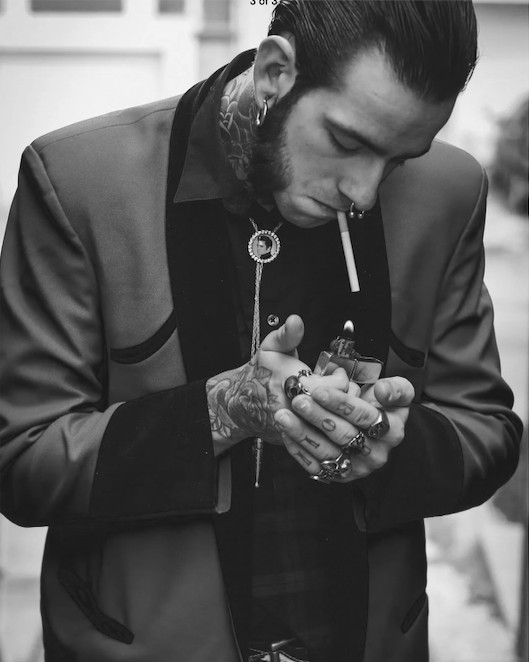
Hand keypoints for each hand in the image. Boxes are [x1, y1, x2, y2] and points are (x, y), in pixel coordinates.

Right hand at [207, 315, 342, 450]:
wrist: (239, 403)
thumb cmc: (258, 374)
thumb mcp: (271, 348)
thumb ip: (287, 335)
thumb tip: (295, 321)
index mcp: (293, 384)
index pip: (336, 387)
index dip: (340, 378)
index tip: (335, 372)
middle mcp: (295, 409)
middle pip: (337, 407)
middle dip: (340, 396)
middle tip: (335, 386)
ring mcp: (296, 427)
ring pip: (332, 424)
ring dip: (336, 411)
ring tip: (329, 399)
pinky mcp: (295, 440)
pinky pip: (321, 436)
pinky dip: (325, 426)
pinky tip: (321, 414)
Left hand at [275, 374, 413, 481]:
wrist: (371, 426)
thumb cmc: (381, 404)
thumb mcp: (399, 391)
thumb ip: (396, 388)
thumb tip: (383, 391)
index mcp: (392, 431)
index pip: (365, 417)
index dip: (341, 403)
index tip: (319, 391)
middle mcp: (376, 454)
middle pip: (344, 435)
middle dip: (318, 417)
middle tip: (297, 401)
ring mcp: (357, 468)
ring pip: (327, 452)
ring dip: (302, 433)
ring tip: (283, 416)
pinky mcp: (339, 476)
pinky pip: (315, 466)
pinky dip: (298, 449)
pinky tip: (285, 431)